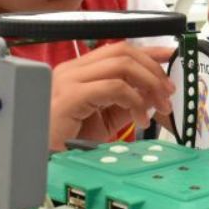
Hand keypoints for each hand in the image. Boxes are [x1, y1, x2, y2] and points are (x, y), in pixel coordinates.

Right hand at [49, 44, 174, 149]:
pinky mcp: (70, 96)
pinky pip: (113, 88)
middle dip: (153, 70)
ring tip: (159, 108)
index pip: (118, 50)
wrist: (38, 157)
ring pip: (121, 66)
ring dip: (149, 85)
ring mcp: (69, 80)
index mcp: (78, 71)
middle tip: (168, 93)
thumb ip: (128, 104)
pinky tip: (139, 121)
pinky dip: (134, 102)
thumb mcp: (105, 119)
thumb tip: (154, 94)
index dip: (148, 51)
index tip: (171, 56)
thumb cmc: (64, 140)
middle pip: (123, 53)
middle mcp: (72, 70)